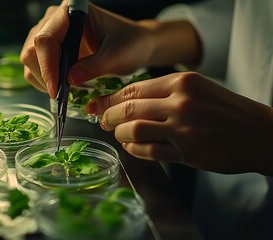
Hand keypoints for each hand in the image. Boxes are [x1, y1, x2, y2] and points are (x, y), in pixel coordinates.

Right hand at [20, 1, 155, 97]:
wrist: (133, 45)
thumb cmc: (128, 44)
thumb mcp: (116, 56)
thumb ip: (94, 66)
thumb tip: (69, 79)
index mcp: (70, 11)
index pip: (46, 39)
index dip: (48, 66)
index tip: (56, 90)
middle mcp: (54, 19)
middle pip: (32, 49)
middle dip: (45, 75)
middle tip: (61, 95)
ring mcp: (49, 33)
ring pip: (30, 59)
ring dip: (43, 79)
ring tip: (63, 91)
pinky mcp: (49, 48)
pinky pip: (35, 66)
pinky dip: (45, 80)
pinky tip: (61, 86)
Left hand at [86, 72, 272, 174]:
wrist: (259, 133)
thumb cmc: (226, 111)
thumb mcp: (197, 89)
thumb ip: (164, 93)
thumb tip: (126, 100)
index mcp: (182, 82)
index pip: (133, 88)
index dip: (110, 98)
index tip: (100, 104)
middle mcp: (181, 102)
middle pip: (129, 108)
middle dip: (109, 116)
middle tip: (103, 121)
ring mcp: (184, 129)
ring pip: (134, 129)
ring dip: (120, 133)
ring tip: (118, 134)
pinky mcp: (188, 152)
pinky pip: (149, 151)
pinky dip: (134, 149)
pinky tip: (132, 147)